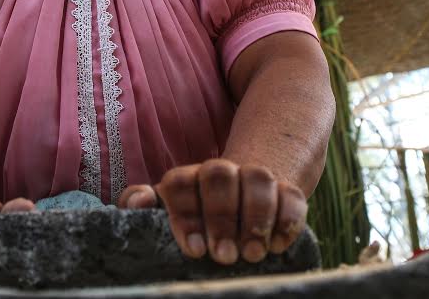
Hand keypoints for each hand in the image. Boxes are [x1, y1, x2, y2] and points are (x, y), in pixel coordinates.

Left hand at [118, 159, 306, 264]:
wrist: (242, 196)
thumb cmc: (196, 216)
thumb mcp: (168, 212)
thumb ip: (144, 204)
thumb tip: (137, 203)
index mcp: (187, 178)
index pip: (180, 183)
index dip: (186, 214)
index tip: (193, 250)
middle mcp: (220, 171)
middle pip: (219, 175)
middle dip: (221, 217)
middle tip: (223, 257)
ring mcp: (254, 177)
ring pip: (258, 178)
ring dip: (256, 218)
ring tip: (252, 254)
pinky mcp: (286, 190)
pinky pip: (292, 195)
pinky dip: (287, 221)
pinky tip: (278, 246)